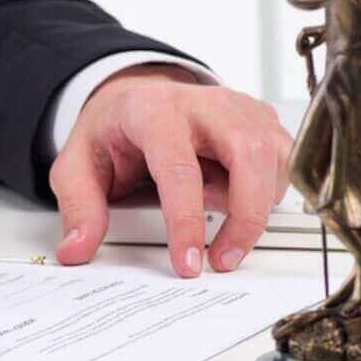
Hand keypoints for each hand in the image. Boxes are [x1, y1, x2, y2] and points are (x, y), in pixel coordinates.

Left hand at [48, 65, 291, 276]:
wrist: (134, 98)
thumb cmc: (112, 131)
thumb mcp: (77, 166)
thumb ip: (79, 207)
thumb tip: (76, 250)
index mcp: (152, 111)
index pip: (179, 167)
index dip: (187, 221)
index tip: (188, 263)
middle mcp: (202, 103)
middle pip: (248, 154)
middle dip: (245, 217)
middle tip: (224, 260)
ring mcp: (237, 107)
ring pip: (275, 157)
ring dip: (258, 203)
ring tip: (221, 220)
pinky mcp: (260, 119)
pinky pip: (284, 160)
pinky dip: (268, 189)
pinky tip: (237, 198)